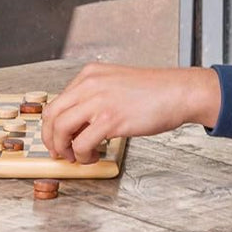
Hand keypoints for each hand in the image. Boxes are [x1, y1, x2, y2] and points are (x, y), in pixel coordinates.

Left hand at [41, 64, 221, 163]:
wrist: (180, 92)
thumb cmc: (155, 92)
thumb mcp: (117, 84)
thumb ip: (96, 98)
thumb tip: (80, 123)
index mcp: (90, 75)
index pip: (57, 101)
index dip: (52, 125)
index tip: (57, 138)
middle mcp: (89, 85)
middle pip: (52, 114)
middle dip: (51, 138)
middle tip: (59, 152)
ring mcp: (99, 101)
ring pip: (61, 128)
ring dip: (64, 148)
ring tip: (76, 157)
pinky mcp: (110, 119)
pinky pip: (82, 143)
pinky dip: (82, 155)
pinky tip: (93, 156)